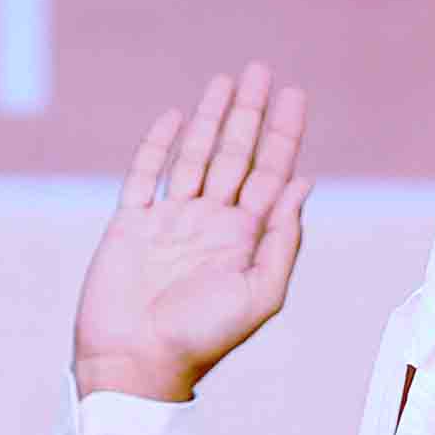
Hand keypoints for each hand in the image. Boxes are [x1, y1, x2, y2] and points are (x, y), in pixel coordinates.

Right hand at [71, 66, 313, 403]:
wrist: (135, 362)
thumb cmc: (201, 338)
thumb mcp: (260, 293)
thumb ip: (283, 238)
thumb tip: (303, 183)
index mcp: (244, 238)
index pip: (270, 173)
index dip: (283, 133)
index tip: (293, 95)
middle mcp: (209, 223)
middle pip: (235, 155)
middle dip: (249, 113)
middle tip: (261, 72)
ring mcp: (169, 221)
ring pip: (195, 156)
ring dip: (211, 119)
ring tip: (225, 81)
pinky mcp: (131, 225)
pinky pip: (146, 175)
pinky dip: (159, 145)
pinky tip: (175, 119)